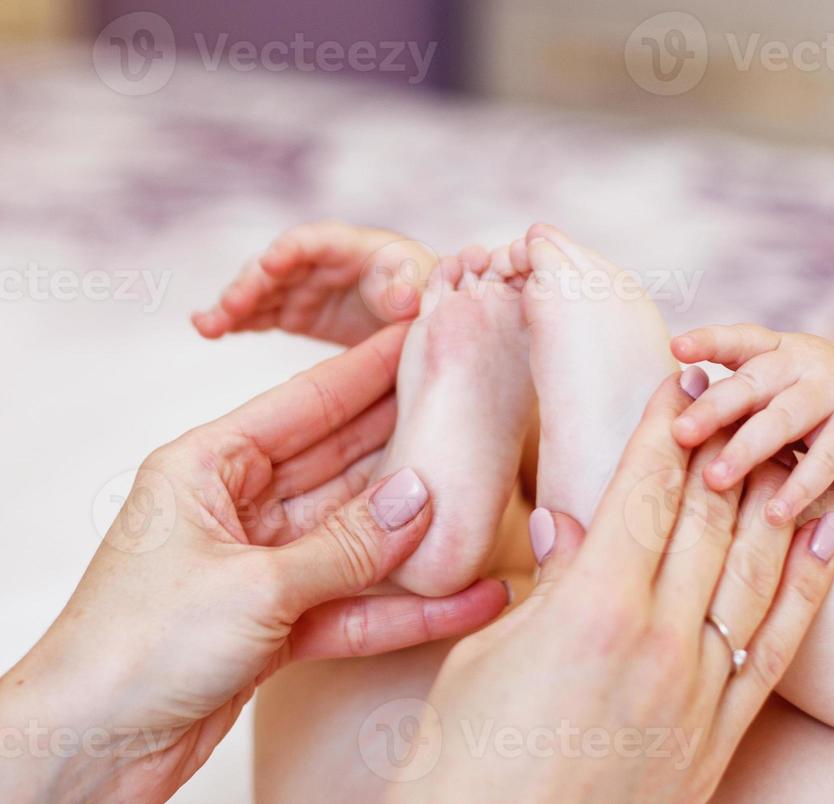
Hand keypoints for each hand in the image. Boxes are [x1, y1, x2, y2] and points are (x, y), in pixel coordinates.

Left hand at [0, 327, 507, 803]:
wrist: (88, 753)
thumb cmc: (130, 651)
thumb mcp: (253, 585)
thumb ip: (346, 543)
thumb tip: (420, 497)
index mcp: (207, 468)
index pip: (306, 402)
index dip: (370, 369)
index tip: (424, 335)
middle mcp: (235, 509)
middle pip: (341, 463)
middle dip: (408, 440)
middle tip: (475, 407)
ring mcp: (260, 568)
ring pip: (358, 537)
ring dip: (420, 533)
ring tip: (488, 501)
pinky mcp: (278, 626)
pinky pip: (357, 604)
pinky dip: (409, 607)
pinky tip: (467, 598)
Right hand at [191, 220, 438, 344]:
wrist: (423, 318)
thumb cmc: (427, 294)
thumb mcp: (425, 290)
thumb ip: (410, 290)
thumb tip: (400, 297)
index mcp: (353, 248)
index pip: (316, 242)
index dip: (292, 250)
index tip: (271, 263)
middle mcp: (319, 263)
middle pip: (277, 266)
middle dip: (253, 283)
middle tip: (231, 306)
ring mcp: (302, 287)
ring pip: (259, 291)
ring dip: (232, 305)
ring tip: (206, 325)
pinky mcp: (293, 312)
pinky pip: (258, 314)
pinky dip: (234, 321)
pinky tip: (207, 329)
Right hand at [392, 373, 833, 802]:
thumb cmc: (470, 756)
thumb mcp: (488, 655)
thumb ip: (546, 583)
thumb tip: (572, 524)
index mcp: (592, 607)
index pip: (643, 491)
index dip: (664, 426)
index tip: (679, 376)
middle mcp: (658, 639)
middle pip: (706, 516)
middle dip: (721, 444)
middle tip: (731, 393)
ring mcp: (699, 687)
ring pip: (754, 568)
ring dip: (774, 496)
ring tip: (785, 441)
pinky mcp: (722, 733)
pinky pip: (779, 645)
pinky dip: (809, 583)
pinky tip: (827, 532)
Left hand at [670, 325, 833, 523]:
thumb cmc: (820, 412)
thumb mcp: (782, 394)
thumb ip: (741, 401)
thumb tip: (669, 421)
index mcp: (780, 351)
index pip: (742, 340)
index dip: (710, 340)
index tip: (675, 349)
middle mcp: (808, 362)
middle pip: (754, 381)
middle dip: (714, 407)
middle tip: (678, 433)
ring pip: (785, 418)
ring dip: (747, 449)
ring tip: (714, 480)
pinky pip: (827, 459)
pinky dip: (799, 488)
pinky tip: (775, 514)